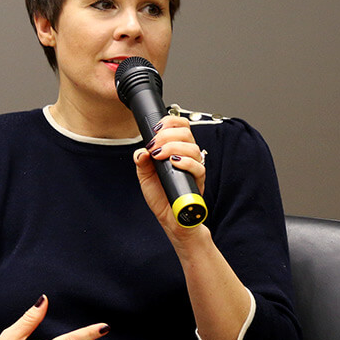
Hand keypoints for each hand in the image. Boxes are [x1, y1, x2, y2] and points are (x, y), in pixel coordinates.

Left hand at [133, 115, 206, 234]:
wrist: (169, 217)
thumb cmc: (161, 195)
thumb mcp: (145, 175)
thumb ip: (141, 161)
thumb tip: (141, 151)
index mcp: (177, 149)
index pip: (181, 126)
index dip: (170, 122)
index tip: (155, 129)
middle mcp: (188, 156)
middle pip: (187, 133)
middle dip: (167, 135)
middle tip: (154, 145)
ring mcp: (194, 168)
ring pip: (193, 148)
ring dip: (173, 147)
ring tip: (159, 156)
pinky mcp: (198, 182)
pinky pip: (198, 167)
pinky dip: (186, 162)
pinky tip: (174, 163)